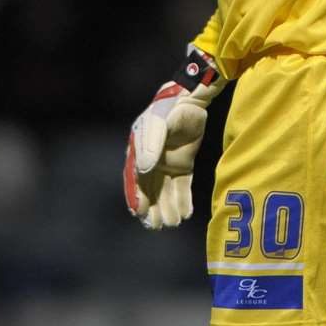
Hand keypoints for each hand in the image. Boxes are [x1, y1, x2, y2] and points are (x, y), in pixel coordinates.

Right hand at [124, 47, 225, 228]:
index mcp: (138, 152)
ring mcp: (167, 163)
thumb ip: (151, 146)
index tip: (139, 213)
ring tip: (173, 223)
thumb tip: (143, 171)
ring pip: (165, 191)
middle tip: (156, 226)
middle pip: (149, 189)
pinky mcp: (183, 164)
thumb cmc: (169, 110)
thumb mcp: (158, 125)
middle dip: (152, 208)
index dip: (136, 196)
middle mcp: (151, 160)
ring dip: (168, 207)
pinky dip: (183, 200)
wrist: (191, 99)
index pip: (135, 179)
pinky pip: (181, 186)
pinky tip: (186, 213)